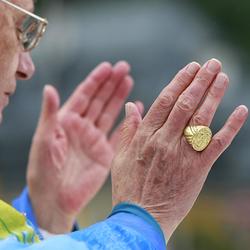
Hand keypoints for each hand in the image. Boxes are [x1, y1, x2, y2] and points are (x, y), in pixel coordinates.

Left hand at [27, 61, 142, 232]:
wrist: (56, 199)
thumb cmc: (44, 170)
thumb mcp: (44, 141)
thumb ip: (49, 115)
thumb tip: (49, 88)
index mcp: (67, 121)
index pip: (84, 95)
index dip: (96, 81)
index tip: (108, 67)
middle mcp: (82, 127)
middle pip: (99, 100)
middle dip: (111, 84)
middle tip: (124, 68)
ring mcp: (94, 139)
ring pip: (110, 113)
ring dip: (119, 97)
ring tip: (129, 81)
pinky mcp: (105, 153)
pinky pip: (118, 134)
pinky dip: (127, 123)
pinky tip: (135, 110)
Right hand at [111, 59, 247, 238]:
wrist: (142, 217)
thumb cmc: (129, 186)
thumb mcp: (120, 156)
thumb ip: (128, 129)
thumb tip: (131, 105)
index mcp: (146, 136)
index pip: (165, 101)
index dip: (180, 82)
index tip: (191, 67)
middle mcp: (166, 141)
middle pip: (186, 104)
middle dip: (200, 81)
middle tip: (212, 63)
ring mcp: (184, 154)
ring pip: (202, 118)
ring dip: (214, 95)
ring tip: (223, 76)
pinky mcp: (199, 169)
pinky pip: (217, 144)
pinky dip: (231, 126)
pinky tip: (241, 110)